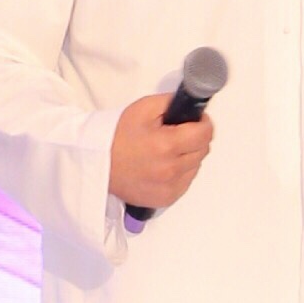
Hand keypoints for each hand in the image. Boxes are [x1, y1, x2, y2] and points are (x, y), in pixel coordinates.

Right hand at [109, 95, 213, 211]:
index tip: (196, 121)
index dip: (203, 123)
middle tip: (175, 134)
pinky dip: (180, 173)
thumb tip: (193, 107)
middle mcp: (171, 170)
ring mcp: (170, 188)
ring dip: (188, 157)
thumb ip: (173, 103)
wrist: (98, 163)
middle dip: (194, 139)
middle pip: (203, 150)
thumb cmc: (116, 137)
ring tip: (165, 151)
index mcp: (166, 145)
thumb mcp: (144, 108)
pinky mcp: (166, 199)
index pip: (205, 134)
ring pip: (196, 167)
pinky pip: (186, 182)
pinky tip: (163, 166)